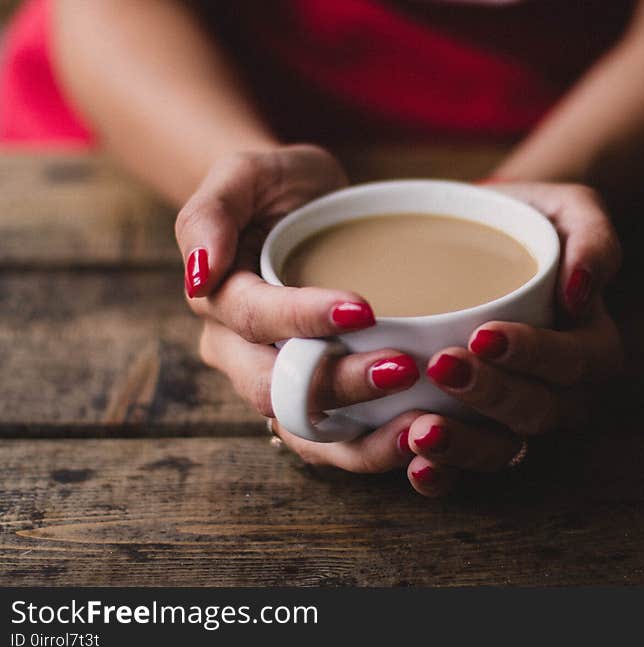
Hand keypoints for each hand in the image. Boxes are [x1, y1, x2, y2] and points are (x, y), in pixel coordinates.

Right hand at [177, 145, 421, 438]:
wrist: (304, 211)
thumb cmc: (276, 188)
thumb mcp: (244, 173)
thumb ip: (210, 212)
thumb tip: (199, 273)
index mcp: (219, 300)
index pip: (254, 318)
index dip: (303, 318)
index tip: (363, 308)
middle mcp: (239, 353)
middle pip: (278, 388)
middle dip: (340, 384)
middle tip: (403, 368)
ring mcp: (277, 382)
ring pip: (304, 431)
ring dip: (360, 439)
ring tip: (418, 426)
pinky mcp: (316, 400)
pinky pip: (334, 442)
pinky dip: (372, 450)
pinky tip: (418, 439)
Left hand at [268, 182, 622, 497]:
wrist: (476, 238)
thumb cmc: (525, 222)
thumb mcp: (568, 209)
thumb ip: (593, 238)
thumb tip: (580, 293)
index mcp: (591, 345)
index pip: (575, 362)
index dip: (534, 355)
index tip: (484, 335)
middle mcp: (561, 392)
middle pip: (539, 411)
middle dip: (493, 396)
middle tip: (443, 367)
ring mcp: (517, 417)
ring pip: (505, 450)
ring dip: (466, 448)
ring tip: (422, 431)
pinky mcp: (476, 430)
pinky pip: (467, 466)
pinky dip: (443, 474)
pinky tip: (414, 466)